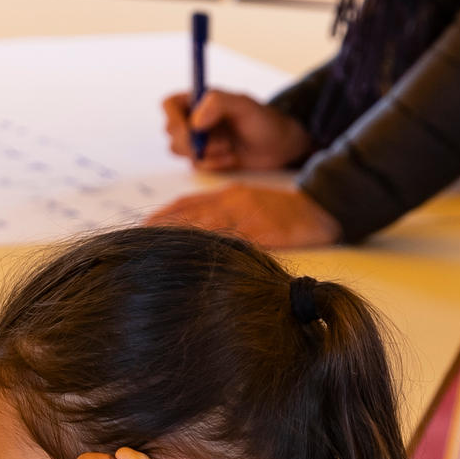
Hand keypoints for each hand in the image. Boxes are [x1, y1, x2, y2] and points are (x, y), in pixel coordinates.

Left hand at [147, 183, 341, 247]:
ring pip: (206, 228)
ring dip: (181, 242)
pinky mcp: (263, 232)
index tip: (139, 230)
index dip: (161, 217)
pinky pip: (233, 243)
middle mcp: (233, 202)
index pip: (186, 204)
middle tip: (138, 247)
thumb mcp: (246, 203)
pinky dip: (212, 253)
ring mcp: (248, 216)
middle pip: (189, 216)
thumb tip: (189, 230)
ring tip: (156, 256)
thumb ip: (219, 213)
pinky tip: (196, 264)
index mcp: (227, 195)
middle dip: (163, 231)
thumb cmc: (282, 212)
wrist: (321, 208)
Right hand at [161, 88, 312, 172]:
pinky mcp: (203, 159)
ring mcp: (197, 141)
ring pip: (179, 150)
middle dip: (193, 141)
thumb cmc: (265, 122)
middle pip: (171, 131)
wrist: (279, 148)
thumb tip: (194, 121)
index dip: (174, 117)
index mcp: (199, 100)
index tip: (191, 128)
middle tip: (221, 142)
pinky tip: (232, 158)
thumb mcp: (245, 105)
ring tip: (229, 147)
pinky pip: (194, 165)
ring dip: (206, 152)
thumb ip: (219, 103)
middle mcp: (194, 119)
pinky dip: (213, 164)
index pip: (169, 105)